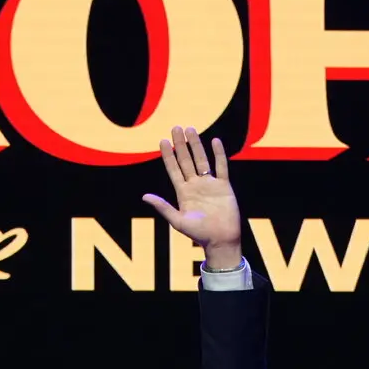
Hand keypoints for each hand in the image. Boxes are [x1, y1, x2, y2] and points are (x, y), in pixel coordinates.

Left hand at [142, 125, 240, 269]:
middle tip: (175, 128)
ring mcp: (210, 185)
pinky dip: (219, 154)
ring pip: (201, 160)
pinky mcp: (224, 186)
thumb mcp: (178, 221)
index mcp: (183, 193)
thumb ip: (163, 207)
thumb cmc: (199, 234)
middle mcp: (195, 186)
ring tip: (190, 129)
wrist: (221, 240)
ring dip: (196, 145)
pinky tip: (215, 141)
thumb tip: (144, 196)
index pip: (173, 169)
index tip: (163, 141)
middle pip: (186, 160)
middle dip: (180, 144)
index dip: (168, 155)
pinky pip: (221, 166)